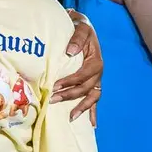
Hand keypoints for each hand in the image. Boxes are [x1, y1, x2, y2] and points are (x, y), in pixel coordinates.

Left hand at [53, 10, 102, 125]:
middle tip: (53, 100)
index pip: (84, 74)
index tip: (55, 86)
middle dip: (69, 96)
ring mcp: (96, 80)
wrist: (83, 27)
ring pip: (92, 97)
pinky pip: (95, 100)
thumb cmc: (80, 28)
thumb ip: (77, 38)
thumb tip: (70, 51)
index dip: (70, 81)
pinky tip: (91, 124)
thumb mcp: (81, 27)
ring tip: (70, 117)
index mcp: (95, 60)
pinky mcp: (93, 83)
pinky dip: (92, 112)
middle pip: (86, 88)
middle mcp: (98, 72)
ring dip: (81, 107)